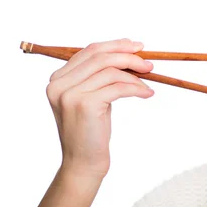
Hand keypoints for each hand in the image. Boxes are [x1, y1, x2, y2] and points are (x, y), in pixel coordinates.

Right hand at [45, 38, 154, 178]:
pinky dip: (136, 88)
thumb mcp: (91, 97)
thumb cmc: (91, 129)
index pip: (90, 51)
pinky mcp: (85, 104)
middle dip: (128, 56)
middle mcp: (59, 84)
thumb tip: (129, 51)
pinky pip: (118, 87)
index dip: (115, 45)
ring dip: (135, 76)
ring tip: (148, 84)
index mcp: (58, 79)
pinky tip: (147, 93)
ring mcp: (70, 94)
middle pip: (100, 57)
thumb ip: (99, 75)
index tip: (136, 46)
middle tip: (148, 63)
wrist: (83, 161)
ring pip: (111, 72)